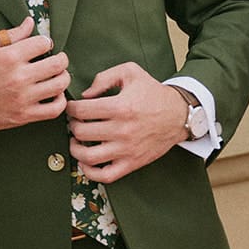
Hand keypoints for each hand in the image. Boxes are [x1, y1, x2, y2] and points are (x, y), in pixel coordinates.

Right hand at [0, 16, 70, 134]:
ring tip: (57, 75)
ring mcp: (23, 98)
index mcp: (9, 57)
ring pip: (60, 85)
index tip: (42, 45)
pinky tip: (54, 94)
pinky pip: (54, 110)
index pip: (43, 43)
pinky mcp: (24, 115)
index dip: (45, 41)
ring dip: (63, 77)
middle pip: (58, 64)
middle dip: (61, 57)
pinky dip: (60, 101)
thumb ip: (10, 34)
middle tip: (57, 58)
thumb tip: (30, 23)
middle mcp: (19, 77)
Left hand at [67, 63, 190, 182]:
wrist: (179, 115)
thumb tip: (85, 95)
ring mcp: (127, 149)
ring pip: (89, 157)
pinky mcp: (132, 163)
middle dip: (72, 125)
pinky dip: (90, 171)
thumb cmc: (152, 92)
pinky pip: (105, 176)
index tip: (72, 107)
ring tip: (76, 140)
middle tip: (75, 121)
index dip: (70, 107)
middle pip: (81, 132)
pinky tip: (85, 161)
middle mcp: (122, 130)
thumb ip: (104, 78)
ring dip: (75, 148)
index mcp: (120, 106)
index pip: (81, 110)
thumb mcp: (130, 72)